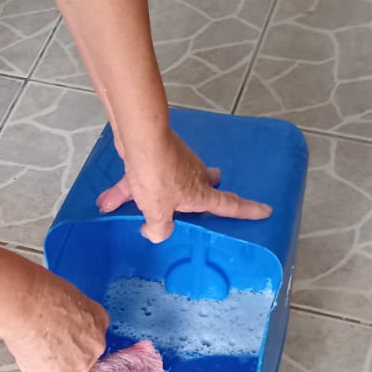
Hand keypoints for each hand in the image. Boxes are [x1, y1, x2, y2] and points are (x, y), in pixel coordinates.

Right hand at [0, 262, 108, 371]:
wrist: (24, 305)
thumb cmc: (40, 294)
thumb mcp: (69, 297)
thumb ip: (74, 317)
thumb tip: (64, 324)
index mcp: (100, 322)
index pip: (92, 340)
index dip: (75, 340)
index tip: (64, 338)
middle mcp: (94, 348)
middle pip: (82, 361)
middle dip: (65, 356)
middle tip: (45, 342)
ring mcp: (75, 365)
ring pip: (61, 371)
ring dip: (48, 362)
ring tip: (33, 342)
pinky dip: (31, 366)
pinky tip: (26, 348)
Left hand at [95, 127, 271, 243]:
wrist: (140, 138)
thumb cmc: (156, 175)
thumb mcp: (158, 211)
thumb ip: (159, 228)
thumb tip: (155, 233)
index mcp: (200, 193)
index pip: (229, 205)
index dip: (247, 210)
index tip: (265, 210)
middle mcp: (191, 176)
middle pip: (204, 185)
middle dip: (203, 192)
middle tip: (199, 201)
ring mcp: (174, 164)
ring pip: (166, 183)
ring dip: (147, 197)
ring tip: (127, 209)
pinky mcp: (153, 157)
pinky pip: (141, 178)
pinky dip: (127, 188)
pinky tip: (106, 201)